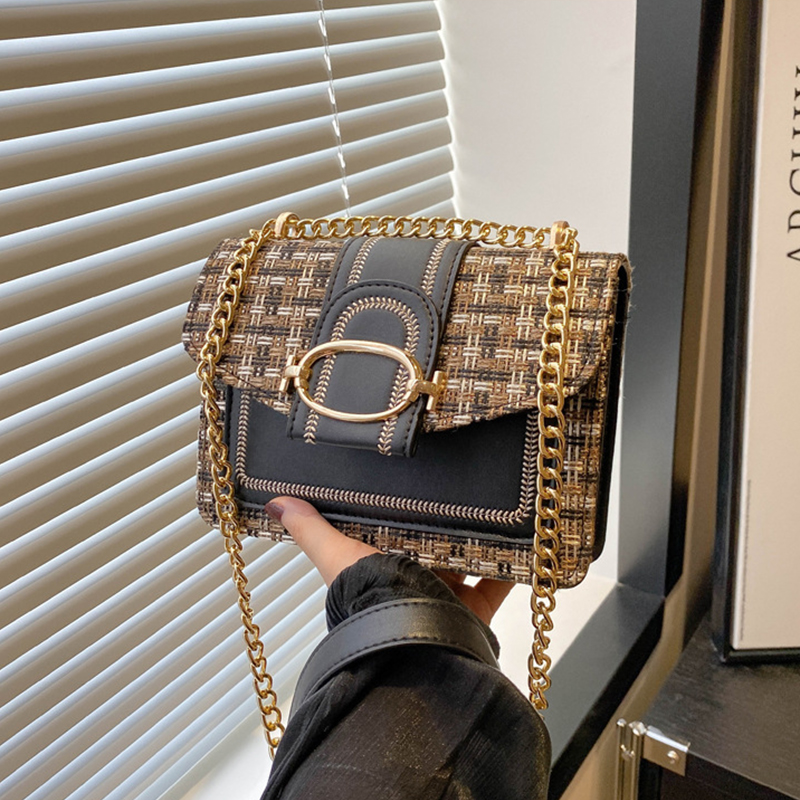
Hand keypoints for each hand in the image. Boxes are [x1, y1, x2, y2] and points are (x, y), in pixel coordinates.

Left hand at [266, 497, 512, 623]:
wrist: (410, 640)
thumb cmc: (368, 599)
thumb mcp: (336, 556)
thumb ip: (311, 530)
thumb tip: (276, 503)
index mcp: (380, 567)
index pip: (391, 533)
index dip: (401, 513)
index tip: (413, 486)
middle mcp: (411, 583)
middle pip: (430, 546)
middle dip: (442, 524)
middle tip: (457, 489)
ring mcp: (444, 598)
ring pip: (465, 562)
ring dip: (476, 541)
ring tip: (489, 508)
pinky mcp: (473, 612)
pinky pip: (497, 584)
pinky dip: (511, 568)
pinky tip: (520, 543)